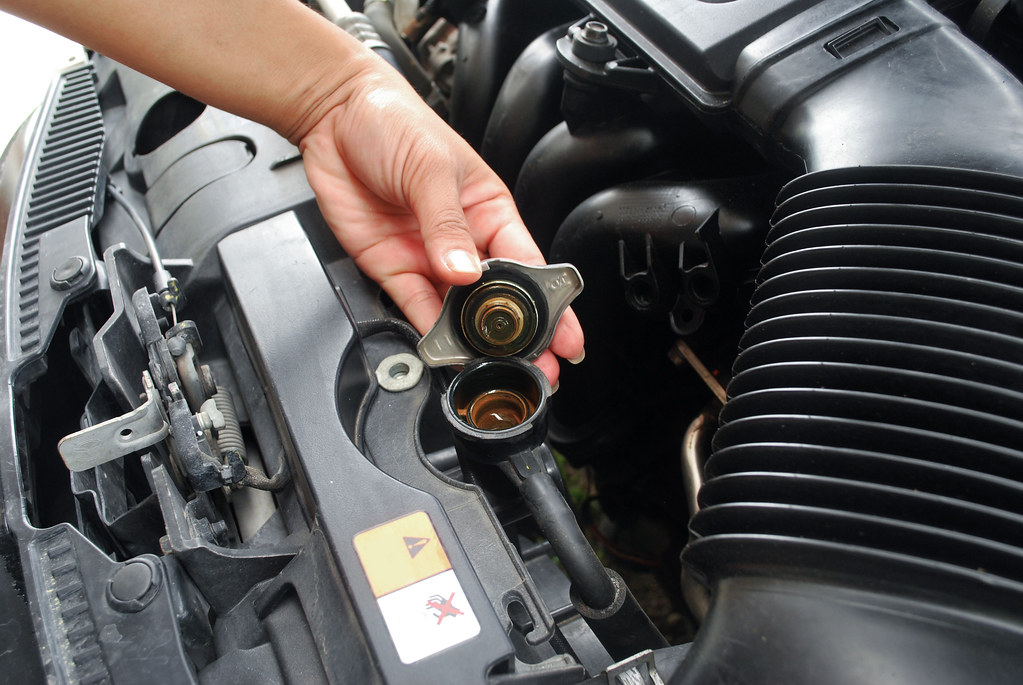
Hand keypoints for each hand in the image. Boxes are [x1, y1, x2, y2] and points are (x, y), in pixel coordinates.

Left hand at [298, 65, 583, 382]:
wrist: (333, 116)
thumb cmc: (394, 122)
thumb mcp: (431, 168)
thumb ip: (446, 225)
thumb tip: (465, 272)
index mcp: (489, 210)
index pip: (529, 264)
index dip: (552, 304)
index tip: (566, 336)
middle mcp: (463, 240)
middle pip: (497, 298)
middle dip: (518, 337)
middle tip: (537, 369)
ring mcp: (428, 257)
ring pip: (458, 312)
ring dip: (473, 342)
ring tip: (489, 368)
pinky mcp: (392, 268)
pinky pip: (414, 308)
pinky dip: (428, 333)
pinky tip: (444, 351)